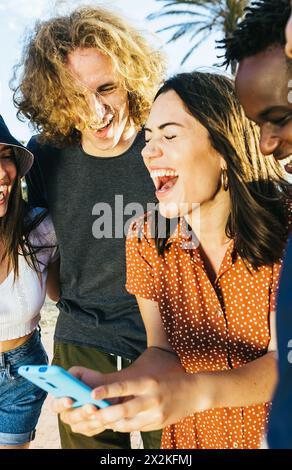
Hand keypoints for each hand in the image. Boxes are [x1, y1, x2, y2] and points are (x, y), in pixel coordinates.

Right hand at [51, 366, 122, 435]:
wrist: (106, 390)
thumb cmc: (90, 380)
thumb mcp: (80, 373)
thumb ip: (71, 374)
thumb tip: (67, 377)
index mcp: (60, 400)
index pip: (55, 405)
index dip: (60, 403)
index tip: (70, 400)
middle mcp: (66, 414)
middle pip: (68, 418)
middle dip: (80, 412)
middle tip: (91, 406)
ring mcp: (76, 424)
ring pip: (80, 425)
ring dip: (90, 418)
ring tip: (99, 409)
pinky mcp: (87, 430)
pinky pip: (91, 430)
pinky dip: (98, 424)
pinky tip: (104, 417)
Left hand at [87, 371, 206, 432]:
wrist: (193, 392)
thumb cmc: (166, 378)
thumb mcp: (149, 375)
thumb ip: (131, 383)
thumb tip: (108, 393)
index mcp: (148, 382)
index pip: (124, 386)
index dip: (107, 390)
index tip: (92, 393)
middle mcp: (151, 398)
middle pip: (124, 410)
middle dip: (106, 414)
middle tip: (92, 414)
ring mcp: (156, 413)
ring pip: (129, 423)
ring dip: (113, 423)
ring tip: (100, 421)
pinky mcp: (158, 423)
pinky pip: (137, 428)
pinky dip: (125, 427)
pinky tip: (116, 424)